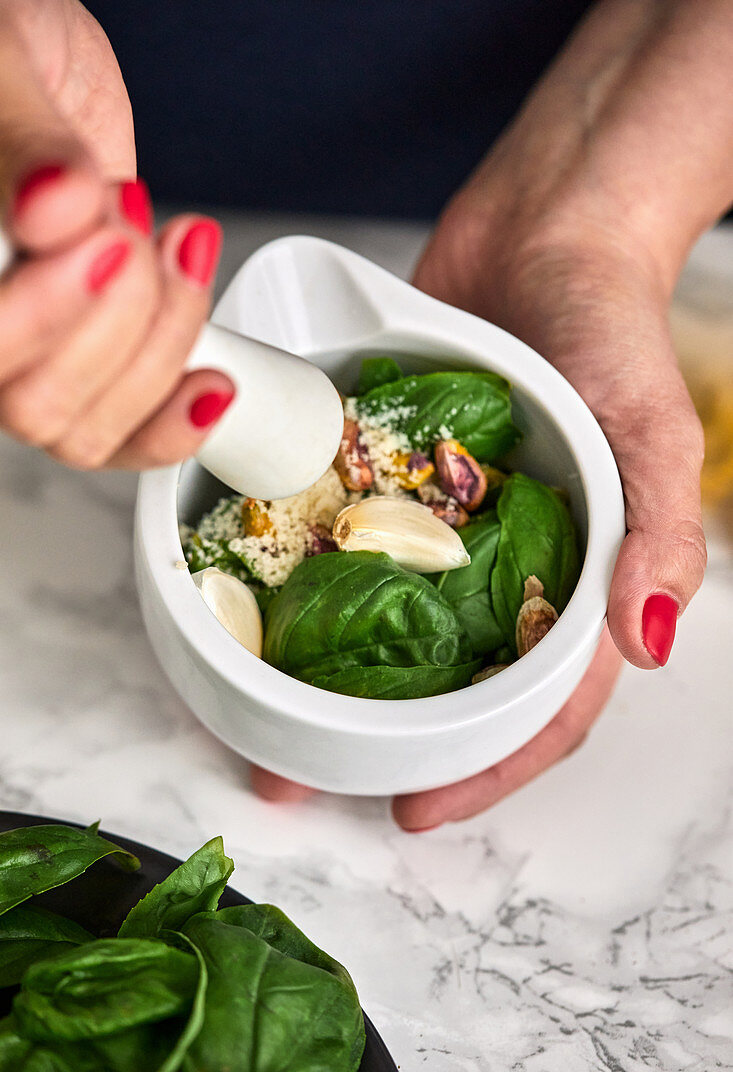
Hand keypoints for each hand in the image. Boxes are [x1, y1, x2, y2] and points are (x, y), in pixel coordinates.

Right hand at [0, 0, 232, 469]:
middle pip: (38, 407)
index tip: (106, 236)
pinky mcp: (93, 360)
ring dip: (161, 342)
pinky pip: (124, 436)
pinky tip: (212, 380)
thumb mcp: (2, 66)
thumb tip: (56, 207)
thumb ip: (23, 144)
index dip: (47, 316)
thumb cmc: (3, 55)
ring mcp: (34, 356)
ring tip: (175, 247)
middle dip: (121, 316)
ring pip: (89, 430)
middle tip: (132, 220)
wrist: (36, 65)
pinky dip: (178, 419)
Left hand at [250, 209, 703, 827]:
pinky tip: (262, 602)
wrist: (547, 225)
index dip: (487, 768)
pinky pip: (348, 539)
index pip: (541, 704)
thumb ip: (657, 532)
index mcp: (576, 577)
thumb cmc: (614, 323)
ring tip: (261, 714)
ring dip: (332, 676)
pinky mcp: (391, 473)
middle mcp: (506, 563)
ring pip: (388, 623)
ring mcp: (443, 523)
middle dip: (387, 743)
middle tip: (307, 777)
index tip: (414, 811)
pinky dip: (311, 578)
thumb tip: (649, 642)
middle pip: (451, 682)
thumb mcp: (652, 427)